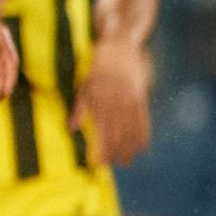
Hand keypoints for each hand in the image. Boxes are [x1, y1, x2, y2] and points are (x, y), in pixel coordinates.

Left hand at [80, 46, 153, 165]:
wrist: (119, 49)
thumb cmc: (97, 71)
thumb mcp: (83, 88)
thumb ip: (79, 111)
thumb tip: (71, 130)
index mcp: (99, 103)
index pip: (101, 134)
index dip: (100, 150)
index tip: (98, 164)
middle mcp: (116, 105)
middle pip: (117, 136)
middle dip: (115, 153)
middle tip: (114, 166)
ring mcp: (130, 101)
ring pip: (131, 131)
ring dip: (130, 148)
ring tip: (128, 162)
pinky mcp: (141, 97)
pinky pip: (144, 120)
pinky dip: (144, 135)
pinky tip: (143, 147)